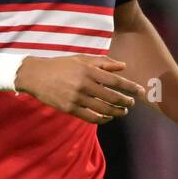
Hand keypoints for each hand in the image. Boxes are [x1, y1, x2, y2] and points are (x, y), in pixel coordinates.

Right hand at [16, 55, 144, 123]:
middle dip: (125, 102)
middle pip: (112, 97)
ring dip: (116, 112)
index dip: (130, 87)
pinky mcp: (70, 109)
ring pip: (103, 109)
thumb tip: (124, 66)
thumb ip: (104, 62)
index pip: (115, 81)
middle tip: (132, 103)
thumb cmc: (61, 65)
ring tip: (123, 112)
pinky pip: (90, 118)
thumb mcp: (82, 59)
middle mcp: (84, 85)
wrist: (36, 75)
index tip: (141, 91)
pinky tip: (107, 118)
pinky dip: (102, 119)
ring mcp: (77, 98)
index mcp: (88, 70)